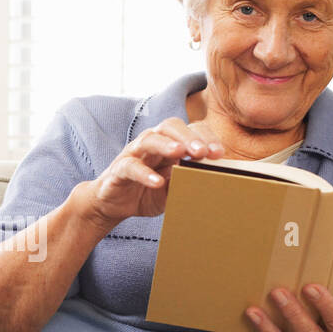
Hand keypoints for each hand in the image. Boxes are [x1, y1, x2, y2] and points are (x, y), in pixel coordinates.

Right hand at [81, 117, 222, 226]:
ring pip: (150, 139)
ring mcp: (134, 154)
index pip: (190, 131)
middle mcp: (152, 143)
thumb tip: (212, 179)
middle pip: (171, 126)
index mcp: (170, 144)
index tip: (219, 154)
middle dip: (189, 136)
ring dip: (166, 145)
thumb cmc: (146, 192)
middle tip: (204, 151)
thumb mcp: (173, 189)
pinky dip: (144, 173)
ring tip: (181, 153)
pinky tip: (157, 182)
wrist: (113, 204)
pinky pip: (131, 166)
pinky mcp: (118, 169)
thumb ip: (188, 180)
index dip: (206, 138)